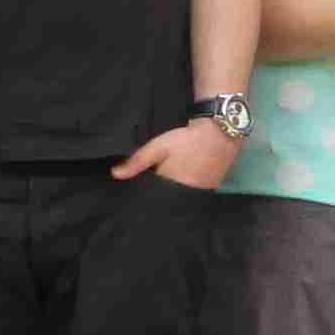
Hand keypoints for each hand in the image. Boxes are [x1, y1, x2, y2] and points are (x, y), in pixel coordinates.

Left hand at [113, 116, 238, 190]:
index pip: (154, 200)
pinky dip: (186, 191)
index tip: (135, 199)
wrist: (220, 132)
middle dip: (159, 198)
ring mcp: (201, 193)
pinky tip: (182, 183)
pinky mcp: (211, 188)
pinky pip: (194, 194)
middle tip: (149, 191)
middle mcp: (188, 195)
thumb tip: (114, 174)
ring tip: (164, 188)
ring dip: (173, 195)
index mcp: (172, 187)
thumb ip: (137, 161)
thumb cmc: (186, 140)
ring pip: (181, 199)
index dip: (146, 198)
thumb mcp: (158, 147)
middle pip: (168, 201)